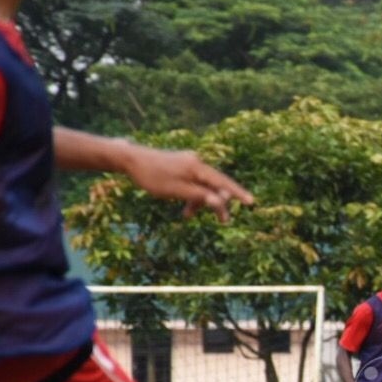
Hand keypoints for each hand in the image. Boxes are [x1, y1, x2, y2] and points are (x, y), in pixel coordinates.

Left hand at [125, 145, 253, 220]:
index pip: (222, 182)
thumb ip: (199, 196)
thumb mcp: (177, 191)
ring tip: (187, 216)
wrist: (130, 160)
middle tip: (222, 222)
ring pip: (202, 185)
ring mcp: (188, 162)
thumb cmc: (153, 176)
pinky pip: (192, 182)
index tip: (251, 202)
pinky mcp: (180, 165)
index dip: (237, 193)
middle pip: (214, 184)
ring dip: (199, 201)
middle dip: (216, 203)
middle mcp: (196, 162)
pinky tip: (182, 207)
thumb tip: (220, 202)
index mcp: (197, 167)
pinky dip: (191, 194)